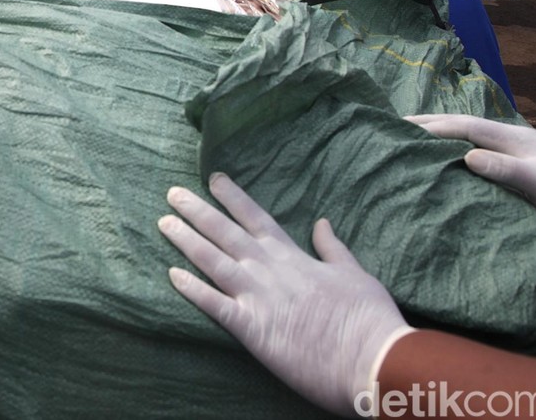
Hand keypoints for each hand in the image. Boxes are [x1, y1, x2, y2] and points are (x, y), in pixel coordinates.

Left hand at [159, 174, 411, 416]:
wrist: (371, 356)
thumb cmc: (367, 316)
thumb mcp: (353, 271)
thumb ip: (332, 246)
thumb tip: (322, 222)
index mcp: (292, 254)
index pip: (255, 216)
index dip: (232, 196)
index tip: (213, 178)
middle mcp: (268, 268)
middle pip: (224, 232)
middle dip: (197, 211)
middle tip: (172, 193)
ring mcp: (257, 295)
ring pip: (212, 260)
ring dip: (186, 240)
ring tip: (164, 223)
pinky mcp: (251, 328)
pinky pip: (213, 305)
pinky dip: (191, 290)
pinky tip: (171, 276)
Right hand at [405, 114, 535, 217]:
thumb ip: (505, 168)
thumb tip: (467, 157)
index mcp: (509, 138)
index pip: (463, 127)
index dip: (433, 127)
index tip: (402, 128)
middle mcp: (507, 139)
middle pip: (462, 125)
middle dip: (430, 123)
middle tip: (396, 125)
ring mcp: (512, 150)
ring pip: (468, 136)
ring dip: (440, 134)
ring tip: (413, 138)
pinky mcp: (516, 166)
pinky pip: (476, 151)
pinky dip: (455, 150)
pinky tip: (446, 159)